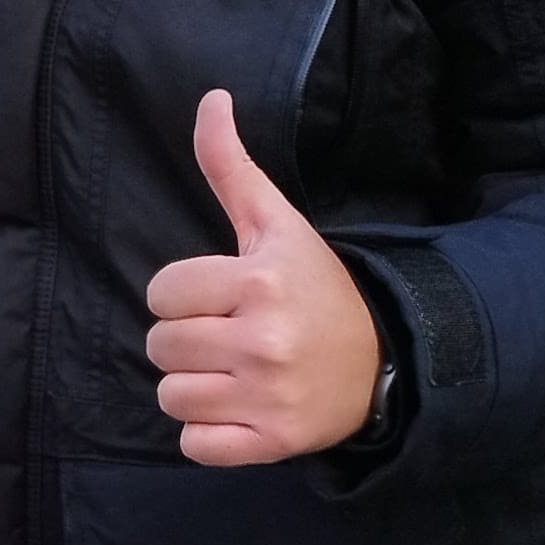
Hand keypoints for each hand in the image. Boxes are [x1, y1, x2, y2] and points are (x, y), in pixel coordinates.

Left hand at [143, 89, 386, 465]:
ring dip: (193, 388)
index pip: (162, 291)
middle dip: (186, 340)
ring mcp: (266, 395)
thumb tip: (211, 99)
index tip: (220, 297)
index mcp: (258, 281)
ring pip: (171, 397)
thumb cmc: (316, 289)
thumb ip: (232, 167)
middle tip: (228, 336)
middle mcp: (262, 339)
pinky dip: (208, 434)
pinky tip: (239, 409)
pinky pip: (195, 445)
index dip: (182, 294)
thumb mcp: (277, 225)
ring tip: (232, 373)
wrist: (383, 361)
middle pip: (161, 345)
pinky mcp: (270, 442)